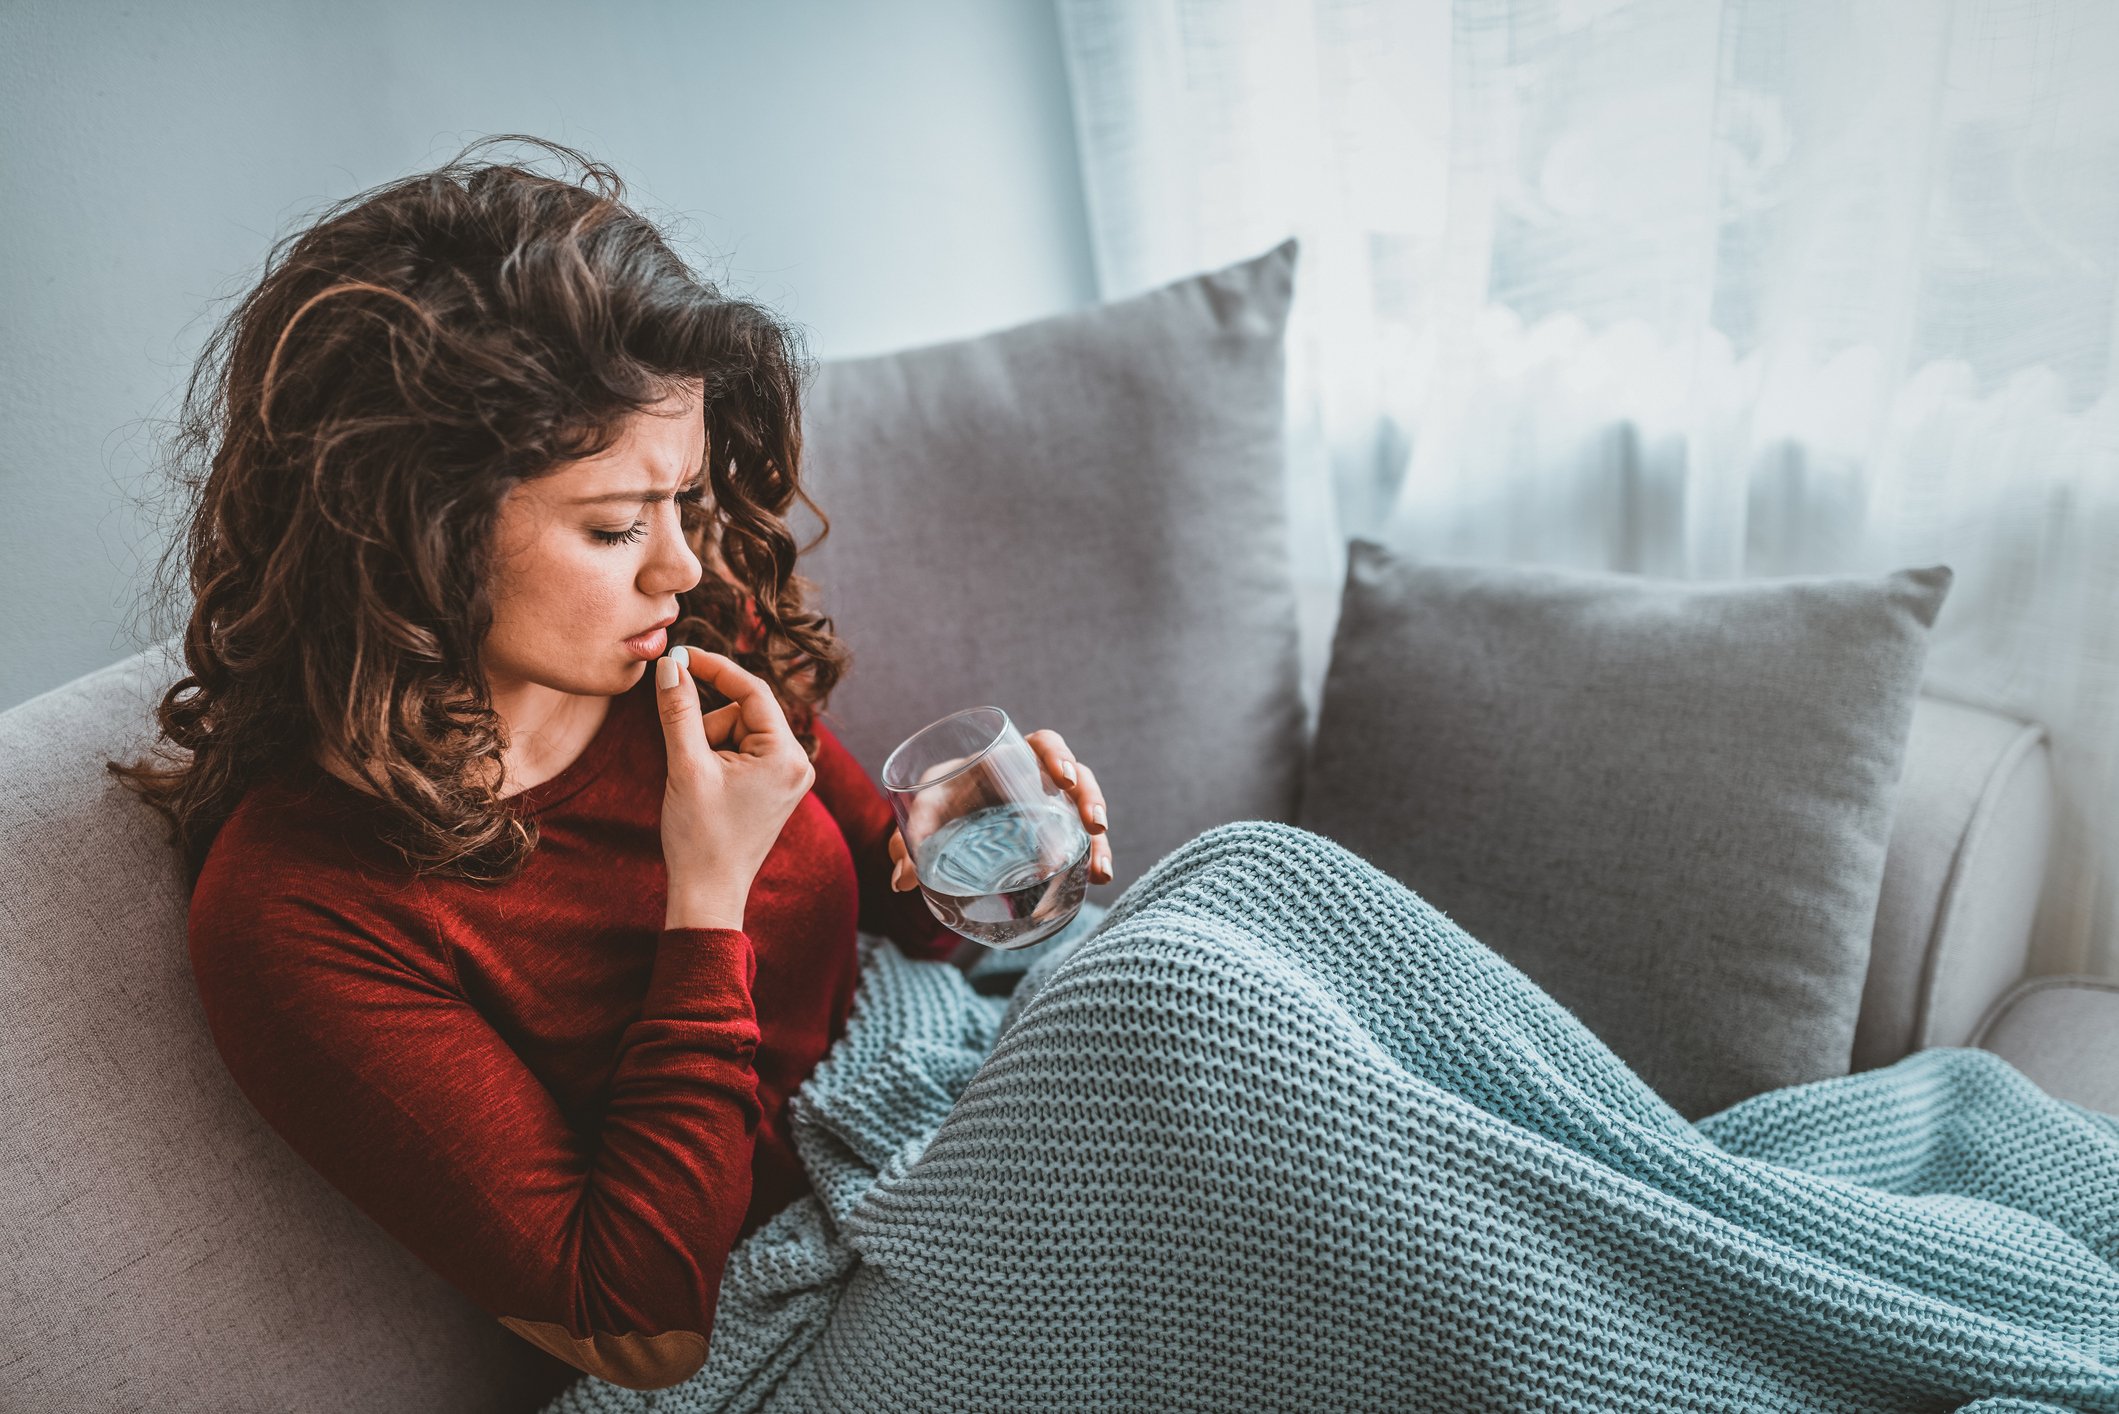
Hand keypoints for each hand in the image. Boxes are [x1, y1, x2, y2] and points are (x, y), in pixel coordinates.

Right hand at [654, 646, 817, 930]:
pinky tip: (707, 790)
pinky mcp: (774, 787)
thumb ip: (679, 711)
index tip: (680, 656)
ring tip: (699, 785)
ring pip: (738, 731)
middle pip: (743, 712)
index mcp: (786, 755)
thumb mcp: (685, 766)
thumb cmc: (700, 836)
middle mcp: (797, 762)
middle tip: (689, 762)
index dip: (714, 668)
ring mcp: (788, 776)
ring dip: (709, 746)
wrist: (707, 893)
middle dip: (708, 727)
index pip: (752, 690)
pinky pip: (742, 752)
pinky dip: (716, 760)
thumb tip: (670, 666)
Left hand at [888, 729, 1110, 891]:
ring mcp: (1052, 805)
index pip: (1043, 745)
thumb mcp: (922, 812)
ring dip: (1097, 838)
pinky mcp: (1058, 832)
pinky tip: (1099, 878)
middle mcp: (1038, 777)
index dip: (1058, 757)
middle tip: (1093, 823)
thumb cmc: (938, 802)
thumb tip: (902, 881)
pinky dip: (1093, 857)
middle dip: (1089, 798)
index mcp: (1009, 757)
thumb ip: (907, 838)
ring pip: (1086, 811)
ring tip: (1100, 869)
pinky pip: (1083, 840)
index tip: (1063, 780)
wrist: (947, 820)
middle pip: (1077, 775)